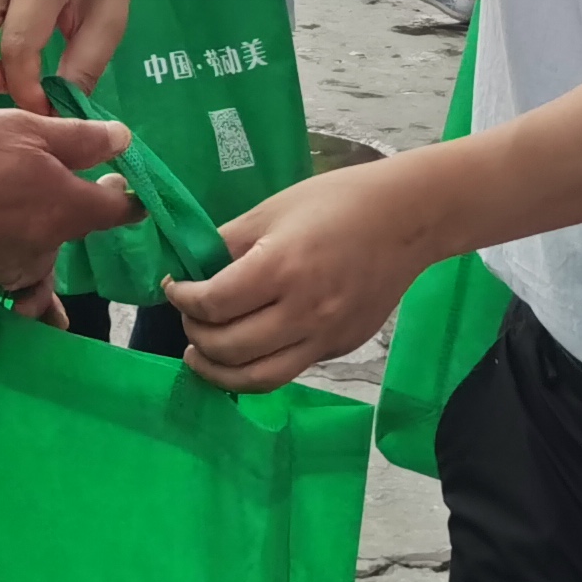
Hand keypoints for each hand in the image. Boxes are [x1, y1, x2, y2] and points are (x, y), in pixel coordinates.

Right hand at [0, 109, 139, 291]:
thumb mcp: (24, 128)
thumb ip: (79, 139)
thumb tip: (124, 140)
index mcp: (67, 208)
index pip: (120, 209)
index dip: (129, 194)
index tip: (123, 181)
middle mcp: (50, 245)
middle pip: (78, 225)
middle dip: (73, 201)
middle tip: (49, 169)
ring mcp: (17, 266)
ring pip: (46, 245)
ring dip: (40, 223)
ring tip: (10, 189)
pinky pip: (16, 261)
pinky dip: (12, 242)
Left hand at [163, 156, 443, 391]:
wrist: (407, 219)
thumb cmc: (336, 202)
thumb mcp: (272, 210)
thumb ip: (227, 244)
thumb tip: (190, 269)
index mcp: (281, 268)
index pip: (213, 304)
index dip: (182, 299)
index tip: (175, 288)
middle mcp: (303, 311)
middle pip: (228, 349)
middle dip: (195, 336)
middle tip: (188, 319)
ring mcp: (325, 336)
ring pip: (257, 379)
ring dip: (218, 373)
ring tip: (201, 357)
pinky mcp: (340, 348)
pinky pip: (288, 370)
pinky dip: (257, 367)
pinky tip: (246, 350)